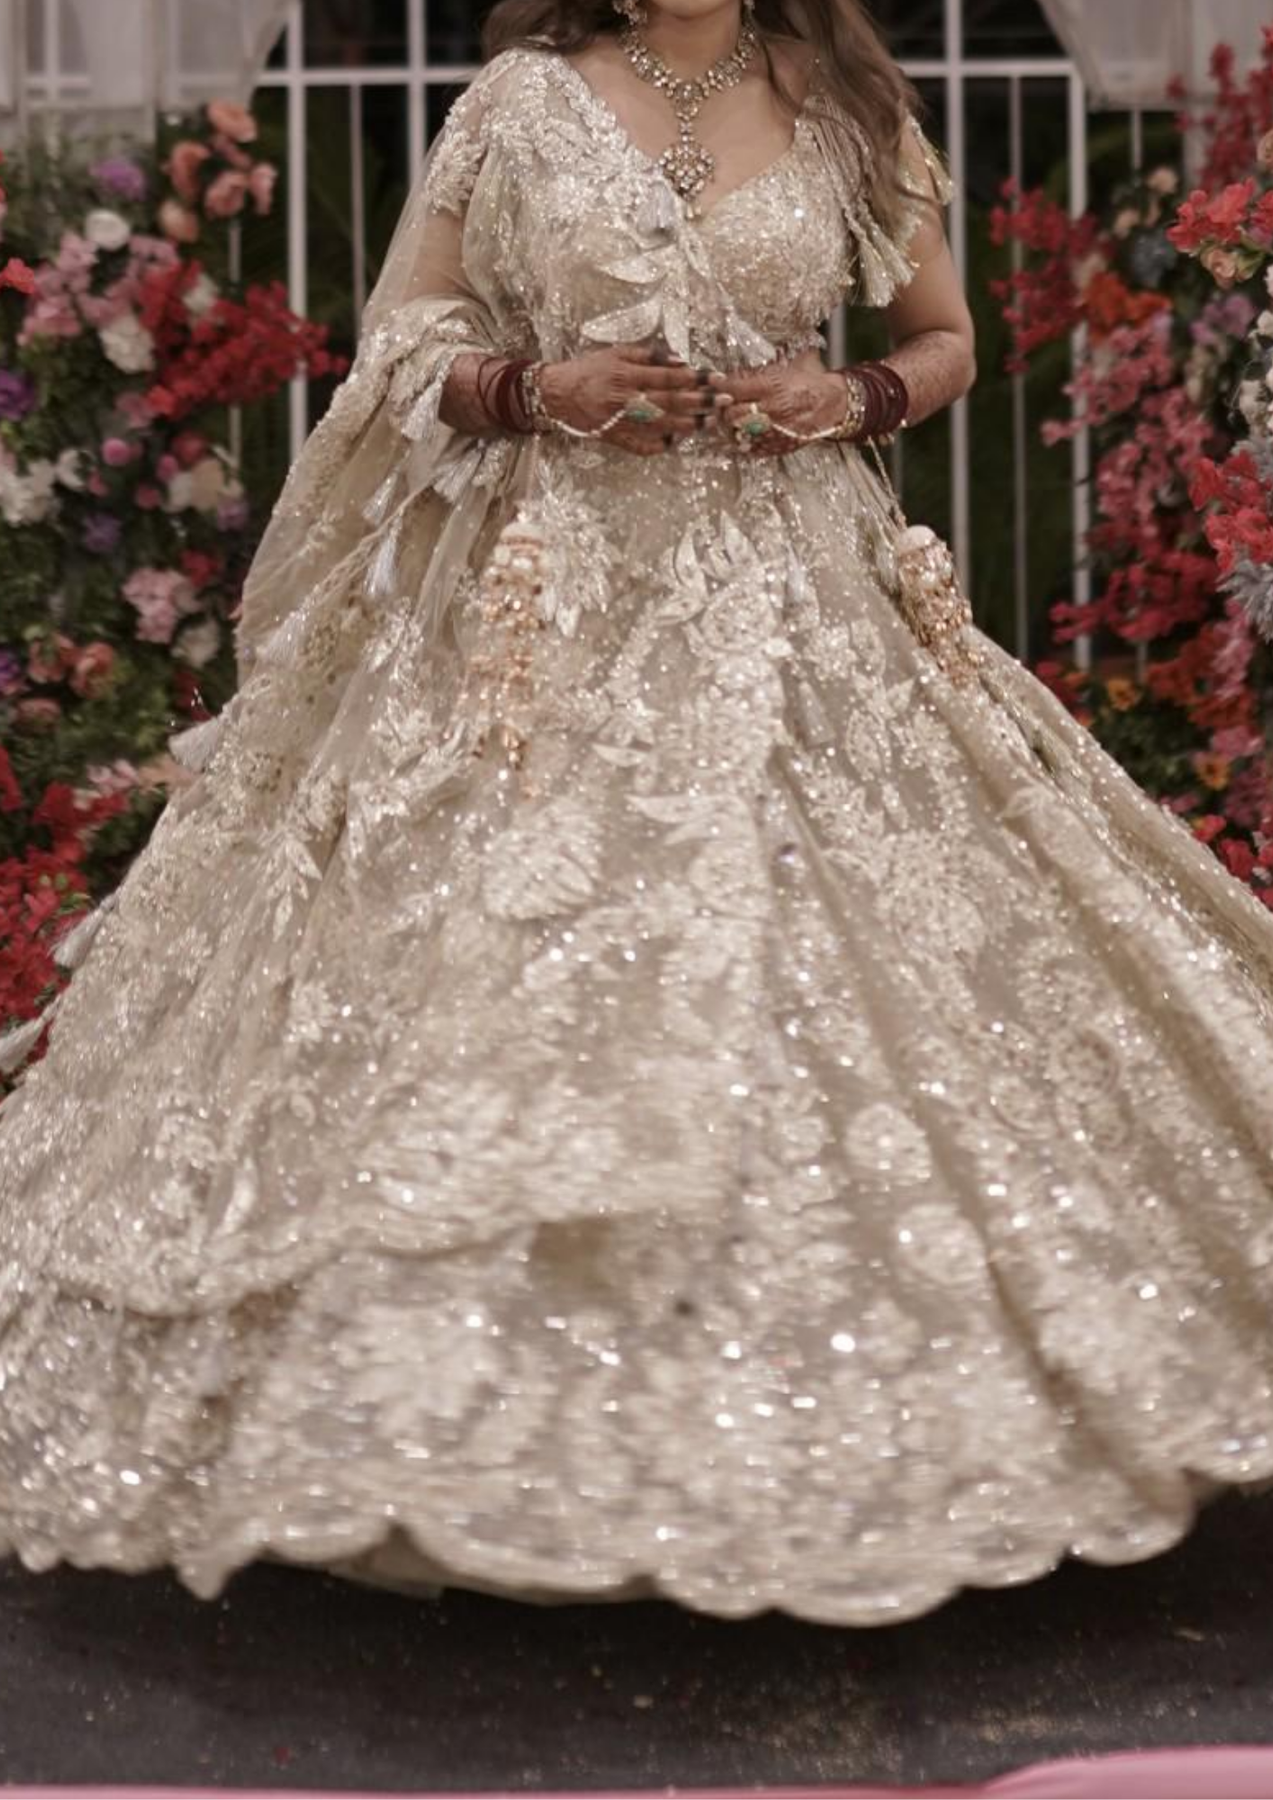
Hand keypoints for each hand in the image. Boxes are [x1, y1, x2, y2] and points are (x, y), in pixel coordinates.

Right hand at [539, 342, 716, 455]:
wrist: (556, 395)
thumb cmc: (588, 370)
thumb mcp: (616, 353)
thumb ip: (649, 356)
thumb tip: (679, 361)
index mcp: (627, 376)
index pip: (669, 377)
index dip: (695, 379)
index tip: (716, 378)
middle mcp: (626, 400)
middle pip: (671, 403)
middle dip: (701, 402)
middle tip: (724, 401)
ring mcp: (622, 423)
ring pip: (662, 427)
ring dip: (689, 425)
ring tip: (710, 422)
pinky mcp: (615, 439)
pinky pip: (642, 447)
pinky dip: (661, 446)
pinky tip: (677, 442)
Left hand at [708, 349, 848, 455]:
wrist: (831, 405)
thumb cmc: (807, 384)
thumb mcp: (784, 370)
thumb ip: (757, 374)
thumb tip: (731, 375)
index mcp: (772, 387)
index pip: (735, 388)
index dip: (720, 386)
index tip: (712, 383)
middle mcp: (771, 410)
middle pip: (732, 413)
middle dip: (722, 409)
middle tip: (719, 405)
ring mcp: (774, 430)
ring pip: (738, 432)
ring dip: (729, 427)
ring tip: (727, 421)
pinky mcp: (777, 446)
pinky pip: (750, 448)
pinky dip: (740, 442)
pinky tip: (739, 435)